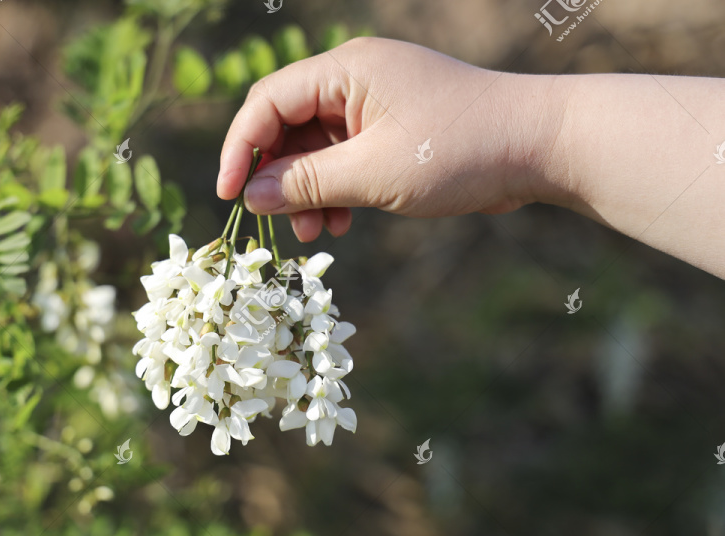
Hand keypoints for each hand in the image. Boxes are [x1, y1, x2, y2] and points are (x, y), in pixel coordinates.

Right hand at [216, 37, 565, 241]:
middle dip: (278, 176)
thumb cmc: (461, 150)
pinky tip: (341, 221)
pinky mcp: (393, 130)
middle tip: (278, 222)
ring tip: (316, 232)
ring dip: (307, 190)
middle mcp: (356, 79)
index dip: (240, 148)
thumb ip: (307, 183)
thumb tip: (252, 195)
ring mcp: (376, 104)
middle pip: (288, 125)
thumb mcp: (374, 172)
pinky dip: (336, 190)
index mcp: (347, 69)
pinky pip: (345, 158)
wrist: (540, 146)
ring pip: (316, 147)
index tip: (229, 195)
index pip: (268, 101)